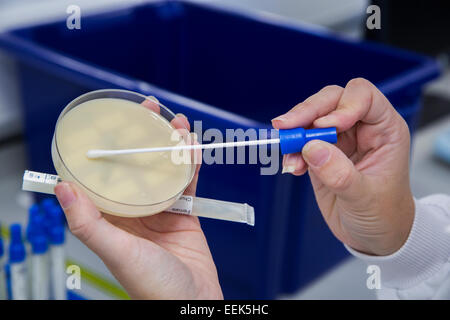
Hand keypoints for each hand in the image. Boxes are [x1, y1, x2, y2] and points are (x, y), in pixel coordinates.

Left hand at [55, 101, 221, 299]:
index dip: (107, 148)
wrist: (193, 301)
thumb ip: (89, 223)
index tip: (111, 122)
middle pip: (136, 166)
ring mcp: (161, 211)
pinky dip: (190, 164)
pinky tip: (192, 147)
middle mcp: (134, 211)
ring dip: (170, 145)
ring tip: (176, 123)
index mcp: (112, 219)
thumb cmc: (153, 286)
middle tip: (149, 110)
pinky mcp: (185, 213)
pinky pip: (187, 182)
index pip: (104, 176)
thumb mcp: (117, 252)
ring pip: (163, 169)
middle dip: (142, 136)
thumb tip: (61, 189)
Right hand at [272, 78, 414, 255]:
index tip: (323, 126)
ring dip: (295, 132)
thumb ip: (340, 174)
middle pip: (331, 100)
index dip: (342, 106)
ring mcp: (338, 139)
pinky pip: (300, 140)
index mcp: (384, 130)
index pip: (363, 97)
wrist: (372, 236)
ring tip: (289, 154)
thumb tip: (312, 148)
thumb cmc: (384, 215)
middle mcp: (361, 128)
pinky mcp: (320, 152)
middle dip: (307, 112)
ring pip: (312, 117)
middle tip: (286, 127)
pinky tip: (292, 167)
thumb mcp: (365, 198)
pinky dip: (291, 150)